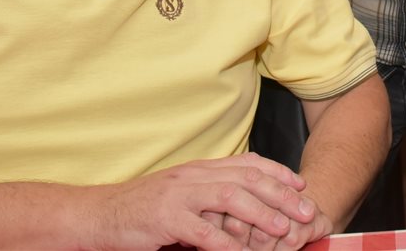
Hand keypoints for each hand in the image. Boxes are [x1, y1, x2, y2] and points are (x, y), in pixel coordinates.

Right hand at [83, 153, 316, 250]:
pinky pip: (202, 231)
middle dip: (281, 194)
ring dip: (261, 214)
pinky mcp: (165, 218)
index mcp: (199, 168)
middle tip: (305, 210)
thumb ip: (210, 192)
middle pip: (246, 178)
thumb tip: (246, 198)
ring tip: (282, 229)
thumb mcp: (182, 192)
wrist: (100, 214)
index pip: (247, 163)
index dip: (278, 173)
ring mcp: (179, 195)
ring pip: (230, 198)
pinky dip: (225, 243)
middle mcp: (193, 176)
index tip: (301, 186)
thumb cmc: (144, 208)